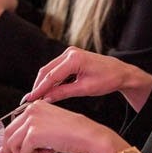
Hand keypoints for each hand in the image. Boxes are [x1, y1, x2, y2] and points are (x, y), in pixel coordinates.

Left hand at [0, 100, 127, 152]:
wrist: (88, 136)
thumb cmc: (74, 134)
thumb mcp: (48, 128)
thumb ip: (29, 133)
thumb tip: (10, 148)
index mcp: (34, 107)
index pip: (12, 125)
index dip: (8, 141)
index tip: (8, 152)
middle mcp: (31, 111)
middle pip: (8, 134)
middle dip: (10, 151)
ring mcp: (31, 121)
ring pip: (13, 144)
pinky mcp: (33, 133)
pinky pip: (24, 151)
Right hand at [25, 46, 151, 110]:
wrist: (121, 72)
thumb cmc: (108, 79)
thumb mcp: (85, 89)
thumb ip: (63, 92)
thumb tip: (46, 99)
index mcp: (74, 59)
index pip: (51, 76)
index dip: (39, 88)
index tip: (30, 98)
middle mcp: (70, 53)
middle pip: (46, 71)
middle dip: (38, 85)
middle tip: (31, 99)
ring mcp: (69, 53)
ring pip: (49, 69)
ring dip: (44, 82)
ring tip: (37, 96)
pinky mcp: (70, 57)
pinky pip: (56, 68)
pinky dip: (51, 79)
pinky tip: (48, 89)